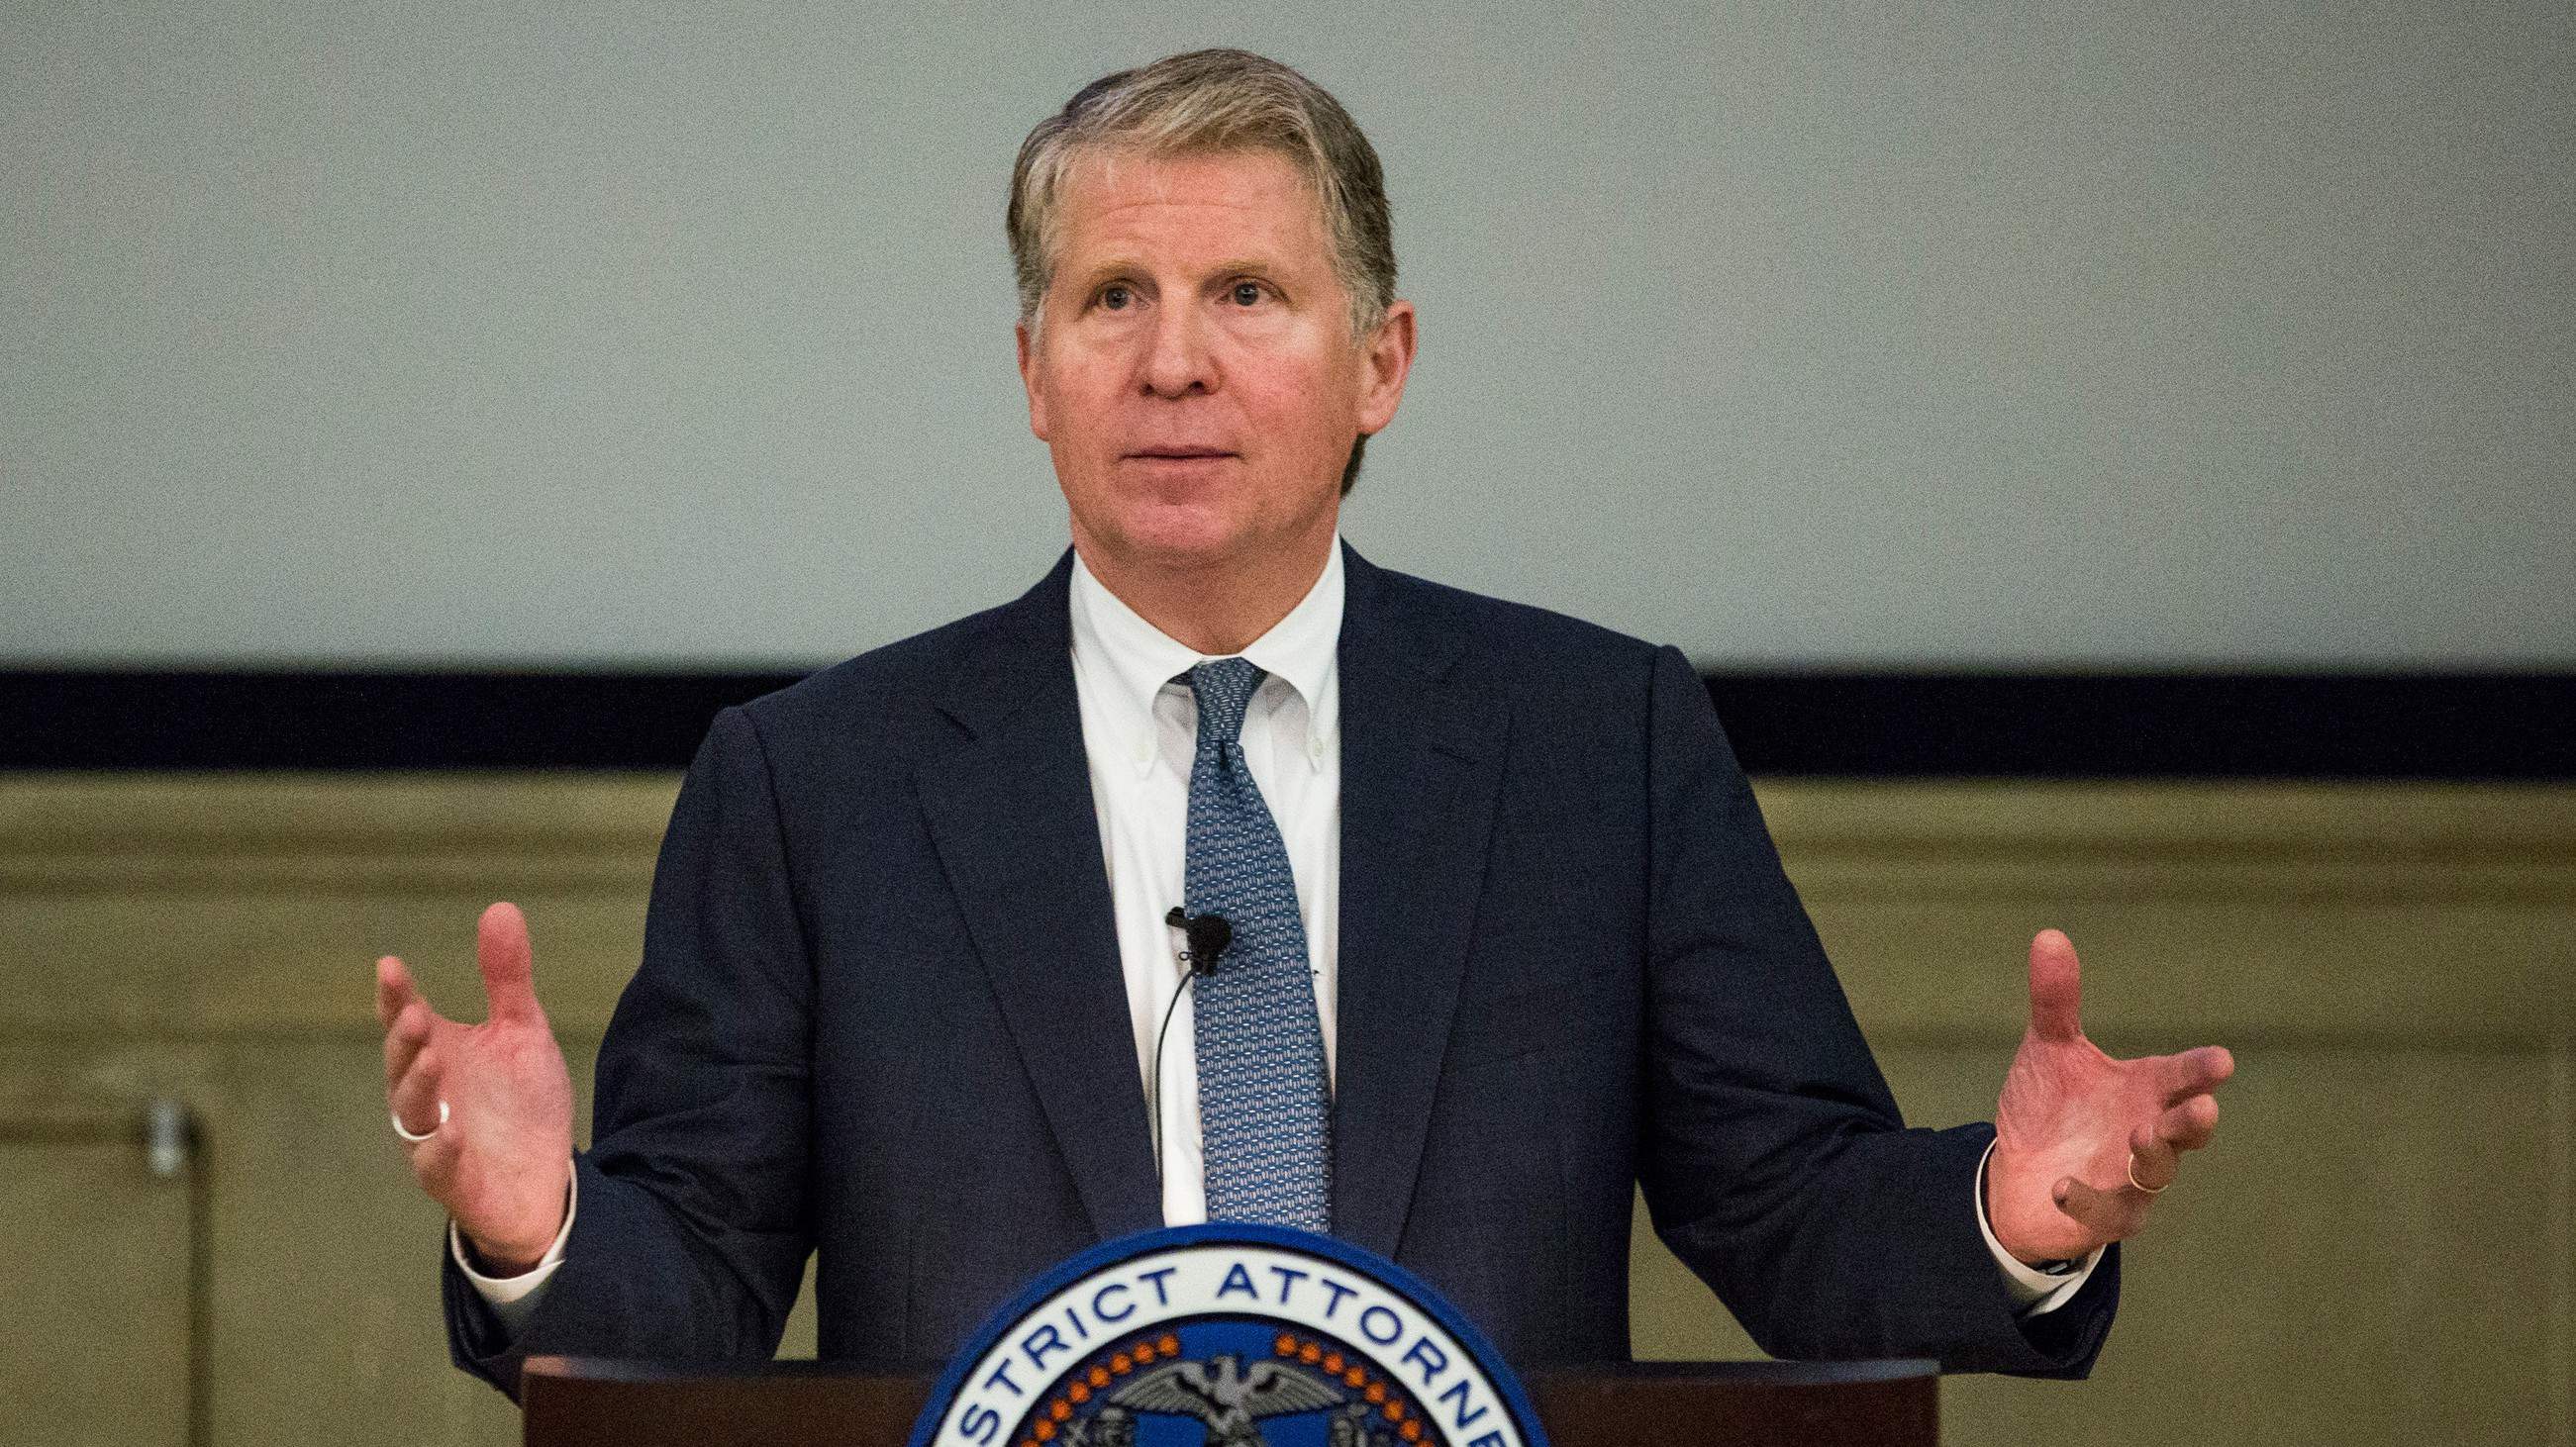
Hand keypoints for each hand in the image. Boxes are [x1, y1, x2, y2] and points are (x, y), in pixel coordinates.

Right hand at [376, 901, 574, 1273]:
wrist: (546, 1177)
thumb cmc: (521, 1102)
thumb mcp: (522, 1031)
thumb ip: (507, 978)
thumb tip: (499, 908)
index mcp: (438, 1053)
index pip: (406, 1020)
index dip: (395, 996)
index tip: (390, 967)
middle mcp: (428, 1095)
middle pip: (401, 1064)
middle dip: (404, 1040)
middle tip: (415, 1014)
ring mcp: (435, 1139)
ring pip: (412, 1113)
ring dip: (417, 1086)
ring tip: (432, 1058)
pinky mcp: (455, 1181)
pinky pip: (436, 1168)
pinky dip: (439, 1152)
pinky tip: (451, 1134)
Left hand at [1986, 929, 2233, 1265]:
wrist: (2015, 1171)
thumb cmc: (2051, 1107)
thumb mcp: (2049, 1050)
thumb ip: (2056, 1001)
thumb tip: (2048, 936)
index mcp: (2144, 1091)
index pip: (2181, 1078)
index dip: (2201, 1070)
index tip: (2222, 1061)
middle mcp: (2147, 1134)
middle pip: (2184, 1131)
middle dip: (2194, 1120)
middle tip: (2201, 1107)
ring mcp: (2130, 1180)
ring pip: (2156, 1174)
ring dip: (2152, 1156)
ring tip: (2138, 1135)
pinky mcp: (2104, 1217)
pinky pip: (2105, 1214)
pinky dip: (2087, 1200)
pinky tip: (2061, 1185)